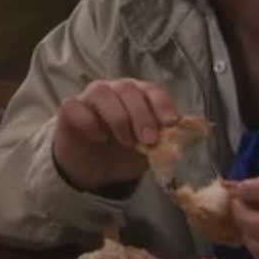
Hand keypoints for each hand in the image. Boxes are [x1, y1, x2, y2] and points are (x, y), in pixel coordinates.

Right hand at [52, 79, 179, 192]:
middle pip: (128, 89)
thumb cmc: (123, 152)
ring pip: (102, 93)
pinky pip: (76, 107)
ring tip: (126, 142)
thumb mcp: (149, 149)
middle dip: (142, 115)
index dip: (162, 104)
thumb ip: (166, 138)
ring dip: (118, 117)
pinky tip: (98, 138)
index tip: (171, 123)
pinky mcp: (69, 109)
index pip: (151, 89)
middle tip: (149, 140)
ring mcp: (89, 97)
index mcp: (137, 95)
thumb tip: (189, 132)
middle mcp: (113, 90)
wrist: (93, 169)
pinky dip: (89, 123)